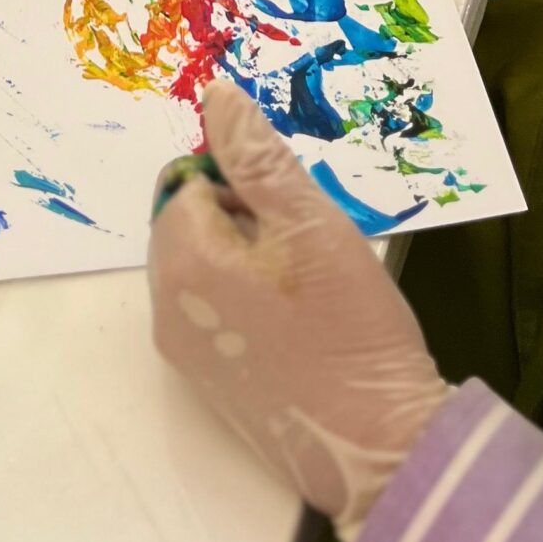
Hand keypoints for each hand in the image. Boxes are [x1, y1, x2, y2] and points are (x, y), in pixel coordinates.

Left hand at [148, 82, 449, 541]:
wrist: (377, 448)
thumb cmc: (348, 327)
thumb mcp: (311, 223)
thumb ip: (257, 156)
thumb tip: (213, 93)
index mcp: (180, 262)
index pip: (191, 182)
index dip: (245, 187)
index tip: (294, 219)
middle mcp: (165, 308)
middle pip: (192, 224)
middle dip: (244, 223)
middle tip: (306, 254)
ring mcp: (184, 355)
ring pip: (206, 268)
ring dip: (249, 262)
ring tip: (308, 291)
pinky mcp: (209, 386)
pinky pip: (216, 314)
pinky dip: (250, 304)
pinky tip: (301, 327)